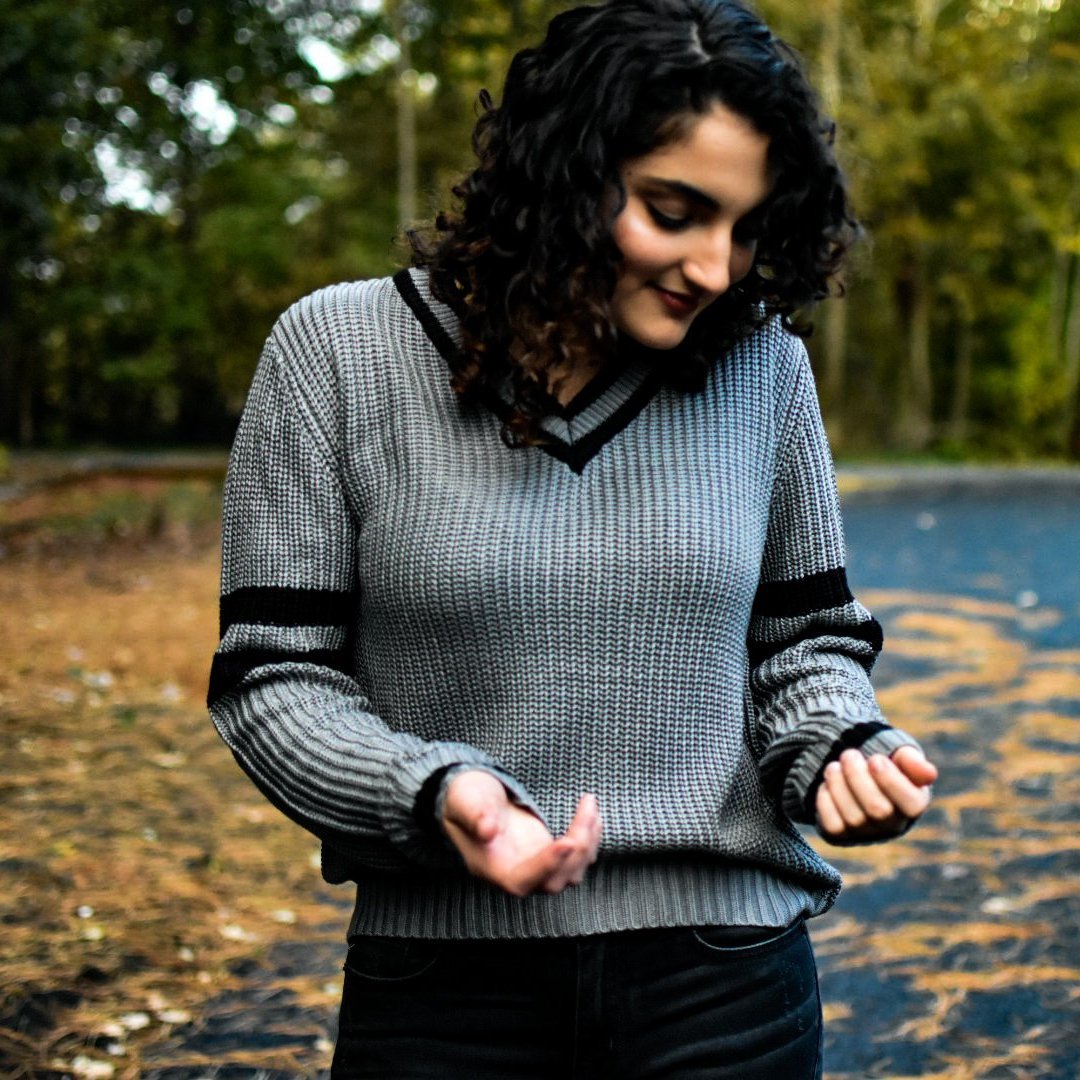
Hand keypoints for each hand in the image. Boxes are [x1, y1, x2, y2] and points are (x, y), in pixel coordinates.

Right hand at [441, 770, 601, 896]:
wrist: (473, 797)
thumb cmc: (465, 800)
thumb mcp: (466, 801)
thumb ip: (476, 815)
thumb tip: (488, 830)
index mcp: (493, 869)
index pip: (523, 880)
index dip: (547, 865)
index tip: (568, 841)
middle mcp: (517, 874)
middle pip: (555, 880)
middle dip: (577, 848)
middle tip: (587, 808)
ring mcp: (535, 865)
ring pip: (572, 872)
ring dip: (588, 842)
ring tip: (590, 806)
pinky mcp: (548, 853)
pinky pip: (576, 858)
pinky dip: (589, 837)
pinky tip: (591, 814)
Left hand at [815, 745, 937, 845]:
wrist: (852, 771)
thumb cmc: (882, 762)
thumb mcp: (897, 754)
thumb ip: (912, 760)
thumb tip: (929, 774)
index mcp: (914, 804)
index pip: (912, 804)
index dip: (891, 781)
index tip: (875, 759)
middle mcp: (893, 825)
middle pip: (878, 810)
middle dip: (858, 777)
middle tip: (849, 754)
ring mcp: (866, 834)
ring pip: (853, 818)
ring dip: (838, 785)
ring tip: (835, 766)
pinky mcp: (840, 836)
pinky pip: (832, 825)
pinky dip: (826, 799)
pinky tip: (828, 784)